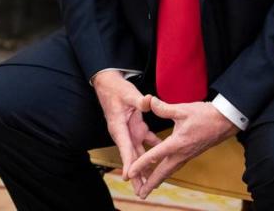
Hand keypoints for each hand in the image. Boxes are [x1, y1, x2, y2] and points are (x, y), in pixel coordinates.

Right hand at [92, 70, 161, 191]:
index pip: (124, 147)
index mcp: (118, 126)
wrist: (110, 83)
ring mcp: (130, 130)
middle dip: (136, 174)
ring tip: (151, 182)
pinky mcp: (136, 127)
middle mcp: (123, 132)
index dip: (127, 162)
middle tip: (142, 189)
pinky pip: (147, 141)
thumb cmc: (116, 89)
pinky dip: (154, 149)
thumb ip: (139, 100)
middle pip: (130, 156)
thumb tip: (149, 101)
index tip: (129, 176)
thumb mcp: (127, 93)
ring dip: (144, 167)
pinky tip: (163, 157)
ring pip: (138, 153)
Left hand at [126, 97, 238, 198]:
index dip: (141, 164)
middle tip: (140, 194)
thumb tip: (149, 101)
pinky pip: (176, 166)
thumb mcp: (183, 109)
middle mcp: (182, 153)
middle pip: (163, 172)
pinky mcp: (191, 153)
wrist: (226, 121)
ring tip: (148, 188)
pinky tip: (162, 172)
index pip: (155, 156)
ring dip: (158, 180)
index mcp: (177, 143)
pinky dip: (166, 172)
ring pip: (170, 171)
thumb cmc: (205, 115)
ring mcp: (187, 155)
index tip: (130, 173)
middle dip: (151, 184)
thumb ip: (163, 108)